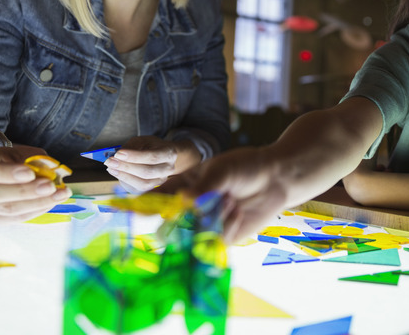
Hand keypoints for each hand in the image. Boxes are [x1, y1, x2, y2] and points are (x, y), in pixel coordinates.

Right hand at [0, 145, 71, 221]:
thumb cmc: (5, 159)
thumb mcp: (17, 152)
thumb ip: (33, 160)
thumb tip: (53, 173)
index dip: (6, 173)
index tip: (30, 173)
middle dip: (25, 191)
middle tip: (50, 186)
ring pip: (5, 209)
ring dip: (36, 203)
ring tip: (59, 195)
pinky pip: (13, 218)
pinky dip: (34, 211)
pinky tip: (50, 203)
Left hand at [104, 136, 201, 192]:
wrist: (161, 157)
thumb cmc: (150, 147)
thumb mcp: (142, 141)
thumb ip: (131, 147)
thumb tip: (116, 155)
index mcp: (169, 153)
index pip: (152, 157)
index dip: (134, 156)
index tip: (118, 154)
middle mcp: (168, 169)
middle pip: (147, 172)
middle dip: (126, 167)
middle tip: (110, 161)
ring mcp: (161, 181)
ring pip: (143, 183)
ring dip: (124, 176)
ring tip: (111, 168)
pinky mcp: (152, 188)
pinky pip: (138, 189)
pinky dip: (125, 181)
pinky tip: (116, 172)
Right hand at [153, 146, 288, 243]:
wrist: (275, 179)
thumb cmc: (245, 168)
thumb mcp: (222, 171)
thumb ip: (204, 187)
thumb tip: (185, 200)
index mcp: (182, 187)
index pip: (155, 199)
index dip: (143, 207)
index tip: (133, 210)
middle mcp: (189, 209)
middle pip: (169, 227)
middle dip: (182, 220)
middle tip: (200, 206)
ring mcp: (204, 225)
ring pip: (193, 236)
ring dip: (211, 219)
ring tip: (229, 199)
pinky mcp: (221, 239)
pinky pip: (215, 242)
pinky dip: (226, 226)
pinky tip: (236, 209)